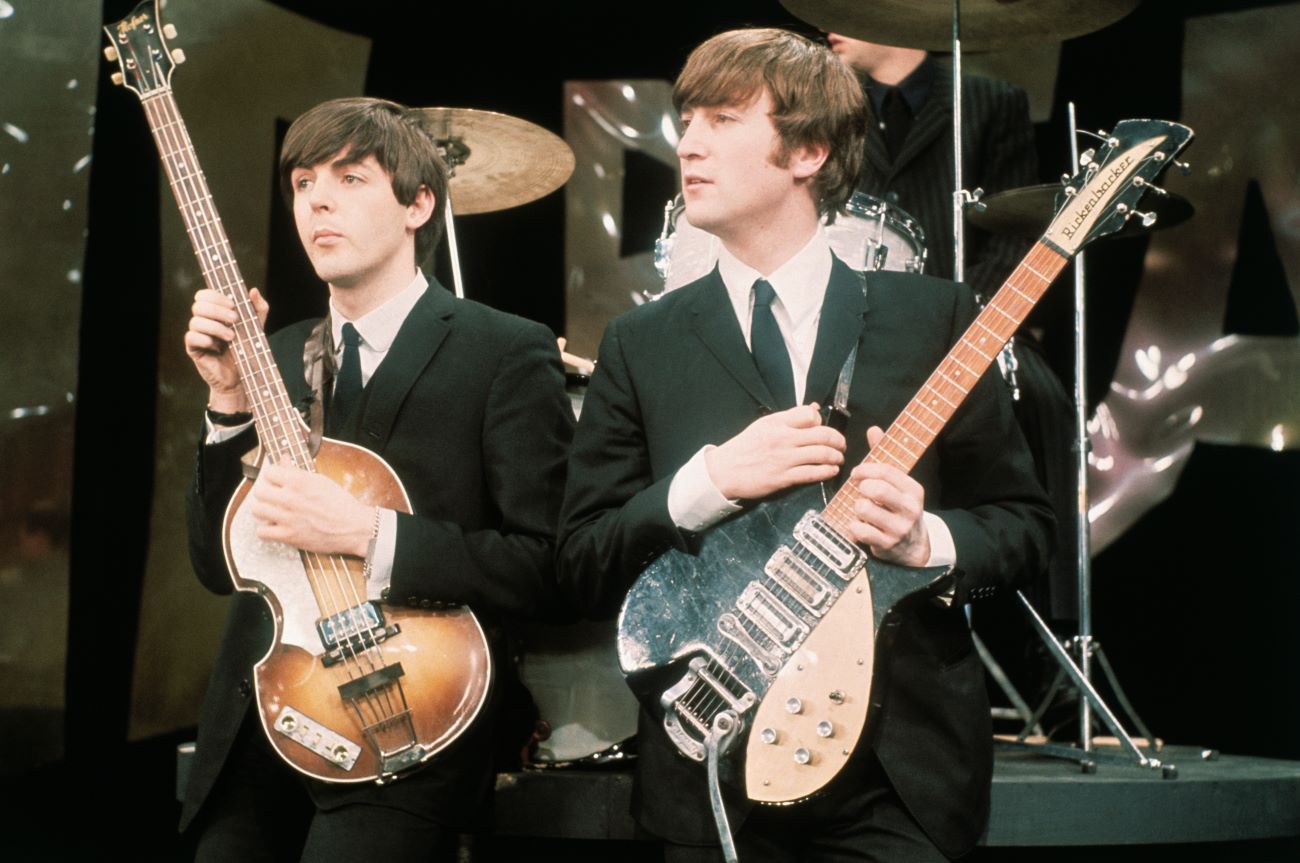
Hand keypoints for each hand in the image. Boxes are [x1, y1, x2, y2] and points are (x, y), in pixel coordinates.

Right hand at [184, 287, 268, 411]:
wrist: (243, 376)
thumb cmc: (248, 349)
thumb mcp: (257, 327)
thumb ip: (258, 309)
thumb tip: (254, 290)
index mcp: (215, 313)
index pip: (204, 295)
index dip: (215, 296)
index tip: (233, 304)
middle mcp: (204, 321)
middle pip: (198, 305)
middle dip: (217, 310)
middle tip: (235, 319)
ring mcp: (197, 335)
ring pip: (195, 321)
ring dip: (215, 327)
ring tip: (232, 337)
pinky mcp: (193, 349)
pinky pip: (190, 337)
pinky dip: (204, 339)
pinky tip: (216, 346)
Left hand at [248, 462, 373, 556]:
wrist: (353, 527)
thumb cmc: (341, 504)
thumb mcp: (321, 480)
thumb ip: (297, 471)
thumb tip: (283, 459)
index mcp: (299, 481)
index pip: (269, 472)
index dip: (274, 476)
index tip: (278, 481)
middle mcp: (290, 498)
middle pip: (259, 491)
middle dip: (266, 493)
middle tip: (274, 497)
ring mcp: (287, 517)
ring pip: (257, 510)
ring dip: (264, 510)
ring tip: (273, 512)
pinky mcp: (288, 536)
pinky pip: (262, 532)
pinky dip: (267, 530)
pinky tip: (276, 526)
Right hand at [704, 404, 844, 500]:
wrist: (724, 471)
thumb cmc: (745, 447)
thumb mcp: (764, 425)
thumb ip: (790, 418)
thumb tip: (815, 409)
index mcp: (777, 423)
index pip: (810, 415)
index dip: (821, 421)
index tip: (823, 429)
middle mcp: (783, 439)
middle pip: (823, 435)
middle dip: (838, 440)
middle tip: (842, 445)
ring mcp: (784, 459)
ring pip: (821, 454)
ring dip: (836, 456)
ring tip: (839, 458)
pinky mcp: (783, 478)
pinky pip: (812, 473)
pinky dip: (827, 471)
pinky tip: (831, 471)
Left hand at [845, 426, 929, 565]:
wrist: (913, 546)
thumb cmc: (899, 508)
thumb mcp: (897, 484)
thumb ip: (884, 457)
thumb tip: (874, 429)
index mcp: (913, 490)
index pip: (886, 471)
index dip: (865, 469)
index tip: (856, 473)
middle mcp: (909, 508)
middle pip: (876, 489)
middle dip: (861, 487)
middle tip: (859, 490)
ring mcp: (899, 528)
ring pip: (864, 508)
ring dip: (857, 507)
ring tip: (862, 510)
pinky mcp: (886, 544)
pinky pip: (859, 530)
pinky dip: (854, 526)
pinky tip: (860, 525)